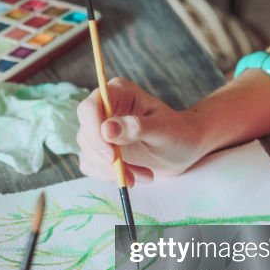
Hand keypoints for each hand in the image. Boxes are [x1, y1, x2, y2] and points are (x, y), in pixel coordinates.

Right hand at [76, 78, 204, 185]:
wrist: (183, 149)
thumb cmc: (178, 132)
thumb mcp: (164, 129)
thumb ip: (137, 127)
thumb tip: (107, 129)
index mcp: (118, 93)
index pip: (90, 107)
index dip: (94, 132)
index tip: (112, 156)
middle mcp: (104, 109)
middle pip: (85, 134)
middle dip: (106, 160)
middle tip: (129, 176)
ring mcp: (100, 130)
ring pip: (88, 154)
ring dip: (114, 171)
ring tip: (145, 175)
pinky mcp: (100, 150)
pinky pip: (92, 166)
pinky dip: (112, 176)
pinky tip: (135, 175)